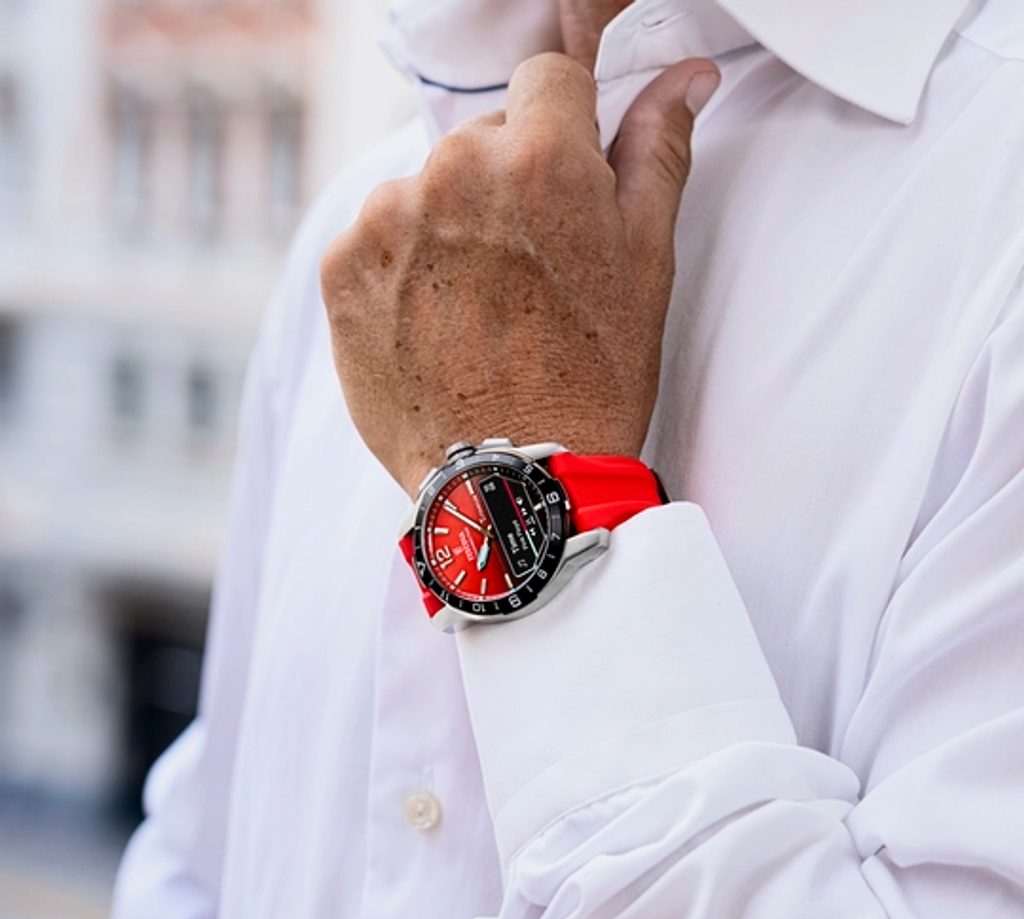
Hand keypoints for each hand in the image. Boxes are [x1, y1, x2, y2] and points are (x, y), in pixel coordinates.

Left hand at [321, 52, 719, 496]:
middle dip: (508, 182)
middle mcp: (452, 172)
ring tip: (479, 304)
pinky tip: (436, 319)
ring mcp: (385, 220)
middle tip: (529, 268)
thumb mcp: (645, 264)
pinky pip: (378, 233)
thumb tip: (684, 79)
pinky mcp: (340, 268)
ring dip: (451, 222)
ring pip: (427, 186)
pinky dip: (403, 263)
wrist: (510, 480)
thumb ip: (656, 153)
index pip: (549, 77)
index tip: (565, 180)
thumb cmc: (591, 379)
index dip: (565, 128)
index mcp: (539, 158)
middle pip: (484, 136)